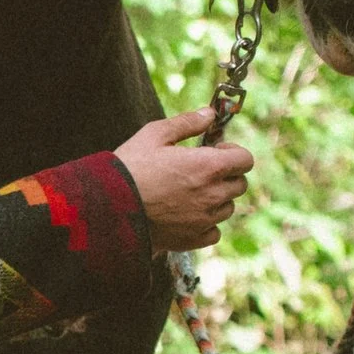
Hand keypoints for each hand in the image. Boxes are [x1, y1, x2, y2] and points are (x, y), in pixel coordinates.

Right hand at [116, 113, 253, 248]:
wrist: (108, 207)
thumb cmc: (129, 167)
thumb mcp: (155, 135)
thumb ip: (186, 123)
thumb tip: (208, 113)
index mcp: (209, 166)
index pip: (245, 160)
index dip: (233, 152)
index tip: (216, 151)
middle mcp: (212, 194)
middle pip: (239, 184)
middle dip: (226, 175)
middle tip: (202, 171)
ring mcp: (204, 220)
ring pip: (227, 208)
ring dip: (216, 199)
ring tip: (191, 193)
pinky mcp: (193, 240)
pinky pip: (214, 232)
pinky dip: (206, 224)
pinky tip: (188, 215)